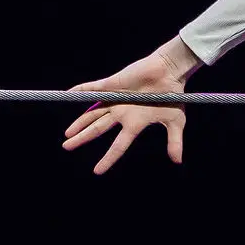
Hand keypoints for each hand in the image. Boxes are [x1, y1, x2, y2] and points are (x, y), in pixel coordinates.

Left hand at [61, 48, 188, 174]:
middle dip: (81, 138)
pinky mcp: (112, 85)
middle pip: (97, 129)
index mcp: (134, 123)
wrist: (170, 72)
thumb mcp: (175, 122)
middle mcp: (121, 112)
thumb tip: (177, 161)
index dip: (107, 158)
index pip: (118, 145)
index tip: (97, 171)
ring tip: (67, 134)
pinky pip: (92, 89)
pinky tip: (68, 93)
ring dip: (79, 123)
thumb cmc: (172, 96)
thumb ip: (174, 141)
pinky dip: (80, 90)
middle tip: (66, 147)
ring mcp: (114, 99)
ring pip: (92, 113)